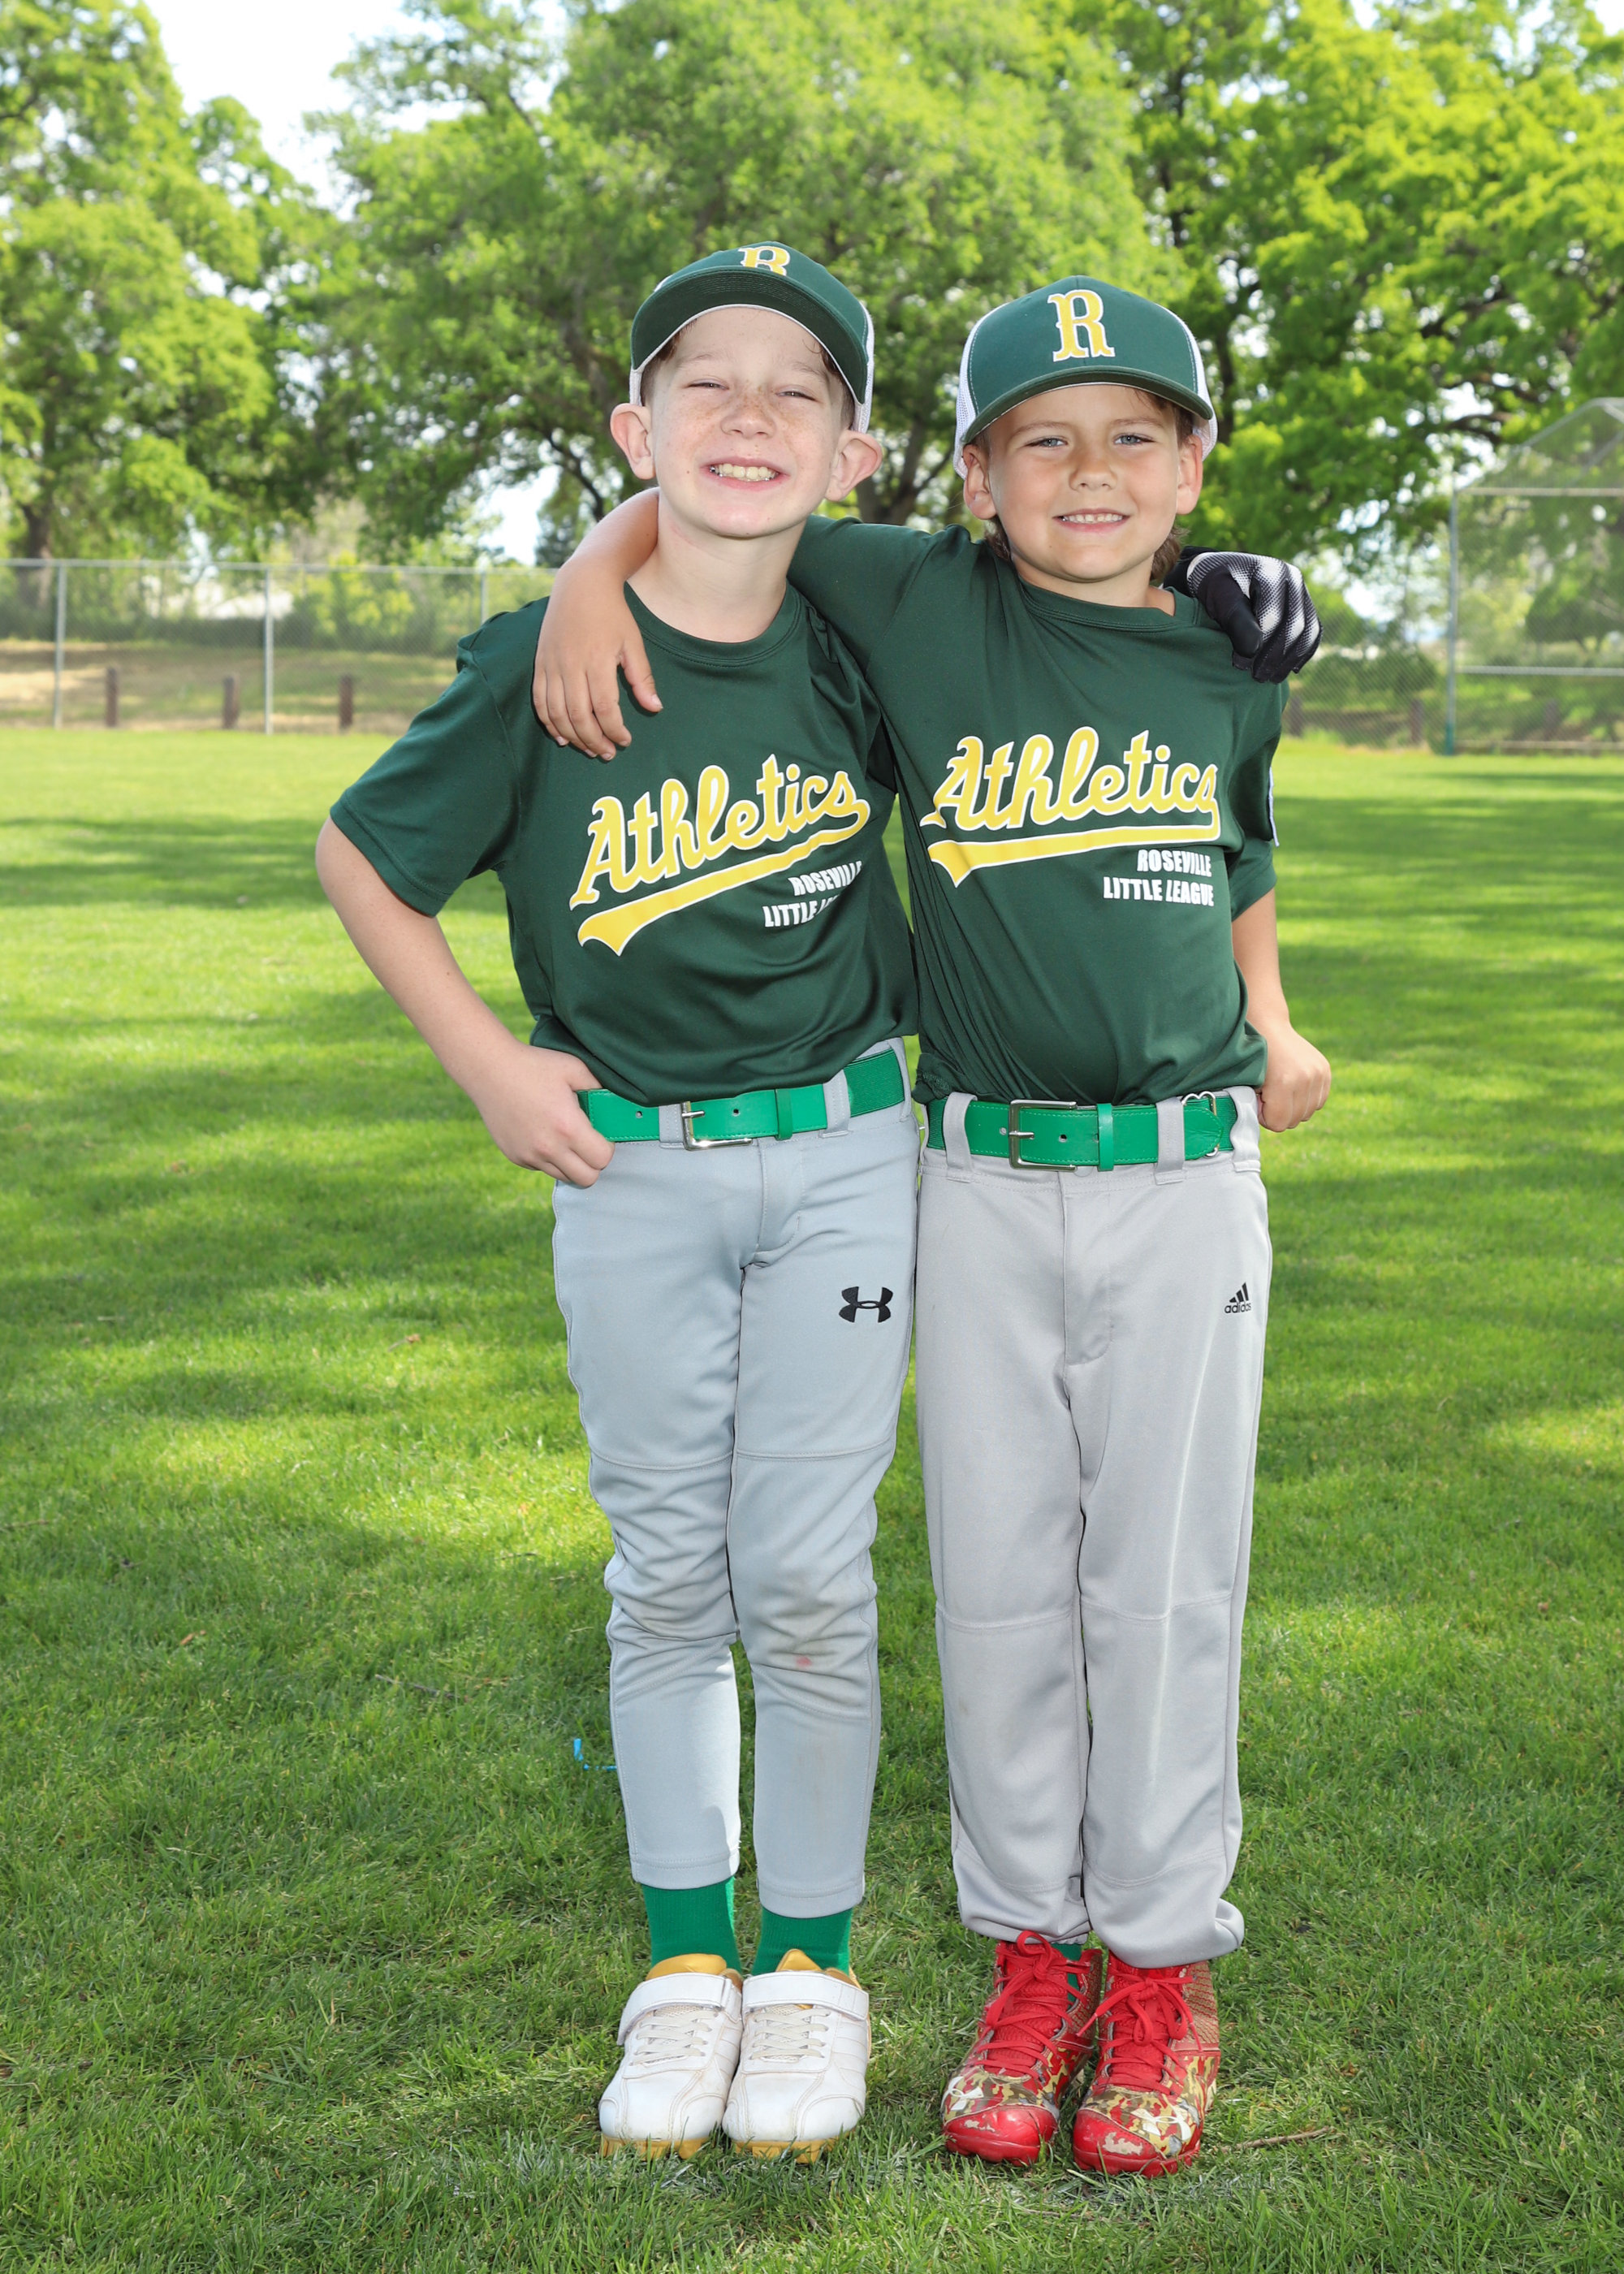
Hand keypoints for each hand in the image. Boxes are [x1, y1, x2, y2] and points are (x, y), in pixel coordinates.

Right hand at [468, 1041, 614, 1184]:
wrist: (489, 1069)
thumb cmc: (533, 1065)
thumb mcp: (574, 1069)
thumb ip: (598, 1088)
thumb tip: (613, 1103)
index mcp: (568, 1127)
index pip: (602, 1159)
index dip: (607, 1147)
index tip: (601, 1134)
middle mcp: (549, 1148)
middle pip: (587, 1179)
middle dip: (593, 1163)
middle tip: (588, 1142)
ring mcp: (530, 1155)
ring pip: (564, 1176)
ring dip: (571, 1163)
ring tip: (566, 1138)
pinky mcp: (515, 1156)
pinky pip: (542, 1168)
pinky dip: (549, 1158)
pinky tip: (543, 1134)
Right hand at [534, 590, 660, 758]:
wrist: (581, 584)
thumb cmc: (613, 613)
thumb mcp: (633, 642)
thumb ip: (642, 677)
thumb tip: (655, 709)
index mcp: (597, 660)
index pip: (605, 708)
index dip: (615, 730)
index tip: (625, 741)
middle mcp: (570, 665)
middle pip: (579, 716)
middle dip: (595, 740)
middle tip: (608, 754)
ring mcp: (552, 665)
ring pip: (557, 713)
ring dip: (573, 737)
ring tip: (589, 749)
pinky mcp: (540, 663)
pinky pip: (540, 701)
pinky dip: (549, 723)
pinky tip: (562, 736)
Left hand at [1172, 549, 1321, 682]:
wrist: (1224, 577)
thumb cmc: (1216, 587)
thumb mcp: (1218, 597)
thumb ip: (1235, 619)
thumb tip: (1253, 650)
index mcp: (1271, 572)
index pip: (1273, 616)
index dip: (1258, 645)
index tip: (1240, 665)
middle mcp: (1292, 578)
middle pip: (1294, 625)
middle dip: (1275, 656)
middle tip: (1257, 678)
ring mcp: (1302, 592)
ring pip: (1308, 631)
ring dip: (1290, 660)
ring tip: (1271, 678)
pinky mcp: (1306, 606)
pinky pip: (1313, 633)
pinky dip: (1302, 654)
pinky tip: (1288, 670)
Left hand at [1256, 1024, 1331, 1131]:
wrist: (1269, 1029)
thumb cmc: (1253, 1060)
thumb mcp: (1249, 1085)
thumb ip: (1258, 1109)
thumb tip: (1271, 1124)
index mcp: (1284, 1083)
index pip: (1279, 1124)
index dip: (1266, 1117)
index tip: (1260, 1100)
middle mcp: (1305, 1079)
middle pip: (1294, 1121)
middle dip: (1279, 1112)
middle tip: (1269, 1094)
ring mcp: (1318, 1074)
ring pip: (1308, 1113)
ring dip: (1294, 1106)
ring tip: (1282, 1088)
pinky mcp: (1325, 1070)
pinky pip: (1319, 1101)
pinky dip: (1306, 1098)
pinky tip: (1295, 1085)